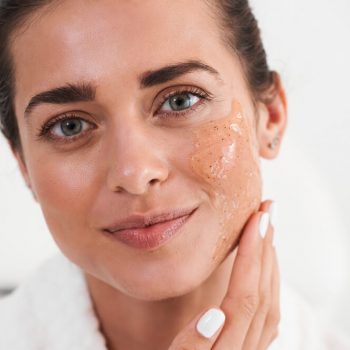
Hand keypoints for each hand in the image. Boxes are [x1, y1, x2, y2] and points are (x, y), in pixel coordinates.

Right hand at [168, 200, 279, 349]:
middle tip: (267, 211)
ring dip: (270, 263)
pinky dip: (268, 285)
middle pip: (260, 297)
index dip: (251, 256)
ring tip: (267, 230)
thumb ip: (191, 347)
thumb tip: (214, 316)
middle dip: (265, 250)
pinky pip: (266, 318)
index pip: (243, 298)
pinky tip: (264, 267)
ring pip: (268, 306)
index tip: (256, 218)